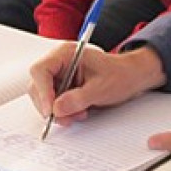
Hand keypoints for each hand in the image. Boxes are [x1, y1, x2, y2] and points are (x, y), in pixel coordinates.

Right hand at [28, 44, 166, 125]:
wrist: (131, 77)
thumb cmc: (120, 74)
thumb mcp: (101, 88)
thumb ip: (79, 98)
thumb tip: (57, 108)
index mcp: (67, 53)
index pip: (41, 70)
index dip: (43, 91)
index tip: (50, 109)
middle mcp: (60, 62)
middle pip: (38, 85)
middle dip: (50, 105)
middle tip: (64, 118)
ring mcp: (61, 75)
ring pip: (44, 97)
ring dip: (58, 110)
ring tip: (78, 114)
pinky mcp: (63, 86)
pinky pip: (54, 102)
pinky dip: (63, 111)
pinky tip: (78, 112)